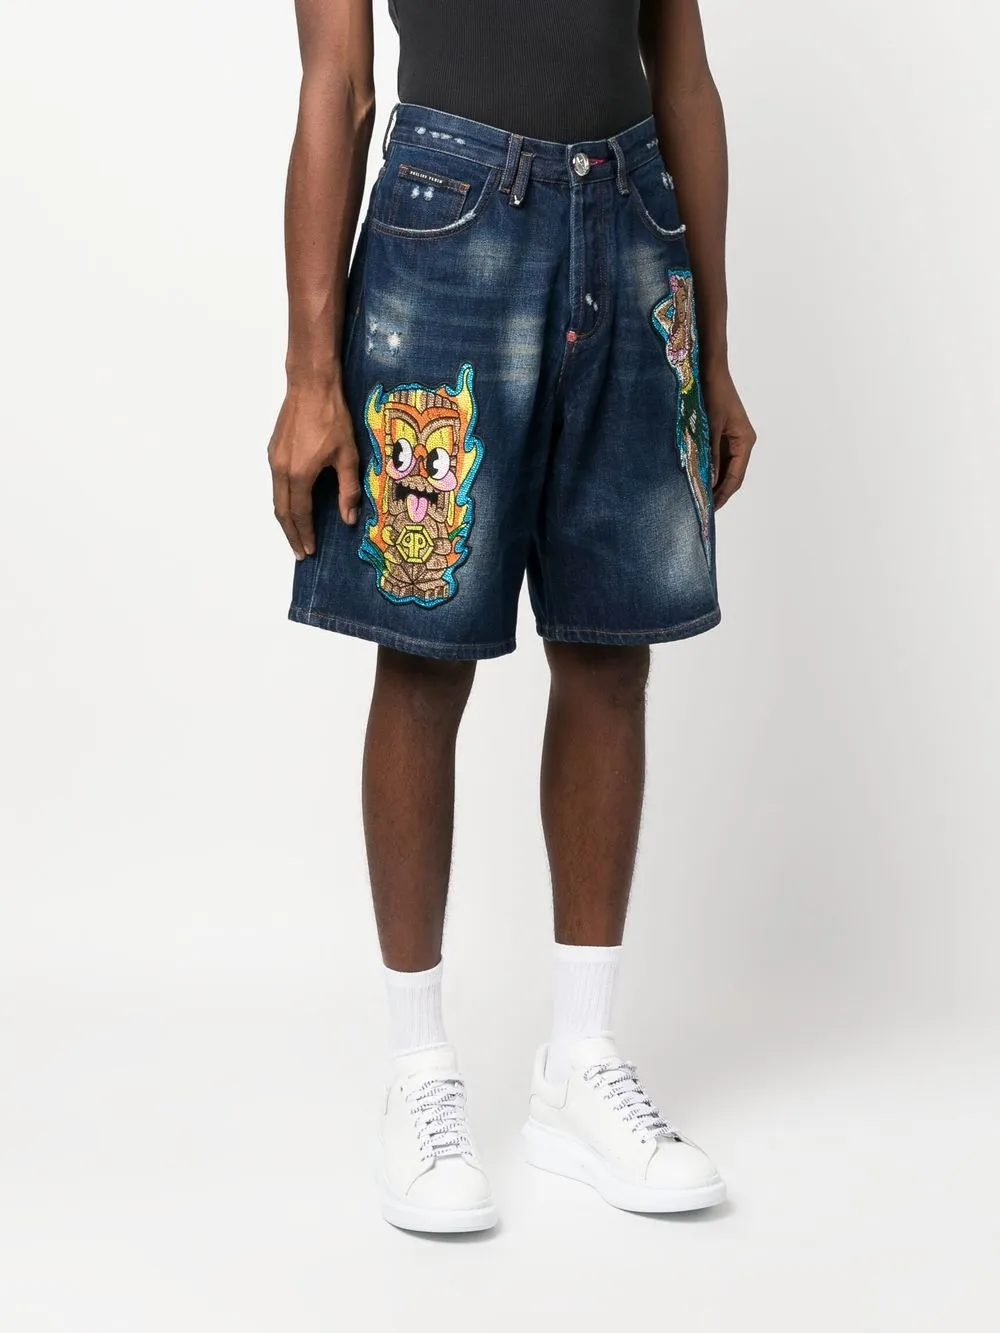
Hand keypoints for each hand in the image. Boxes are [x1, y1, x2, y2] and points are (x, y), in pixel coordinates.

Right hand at [267, 380, 361, 558]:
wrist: (310, 385)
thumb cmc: (332, 417)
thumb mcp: (348, 455)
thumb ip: (348, 489)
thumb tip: (348, 518)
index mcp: (300, 474)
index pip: (301, 514)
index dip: (305, 534)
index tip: (309, 550)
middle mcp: (281, 470)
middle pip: (282, 512)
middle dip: (291, 534)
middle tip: (300, 552)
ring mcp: (274, 459)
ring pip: (276, 498)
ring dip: (285, 519)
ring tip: (296, 534)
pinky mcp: (273, 450)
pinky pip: (276, 484)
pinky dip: (283, 501)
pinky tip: (293, 505)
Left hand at [703, 361, 756, 509]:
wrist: (711, 370)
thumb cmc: (713, 395)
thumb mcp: (710, 427)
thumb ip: (711, 455)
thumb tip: (710, 482)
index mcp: (745, 442)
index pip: (736, 477)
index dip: (723, 494)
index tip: (711, 509)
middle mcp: (742, 443)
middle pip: (733, 475)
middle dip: (719, 492)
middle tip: (703, 509)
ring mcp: (733, 439)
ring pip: (725, 468)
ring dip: (714, 482)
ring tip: (699, 498)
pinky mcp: (723, 434)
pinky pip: (718, 458)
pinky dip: (710, 469)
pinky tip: (698, 478)